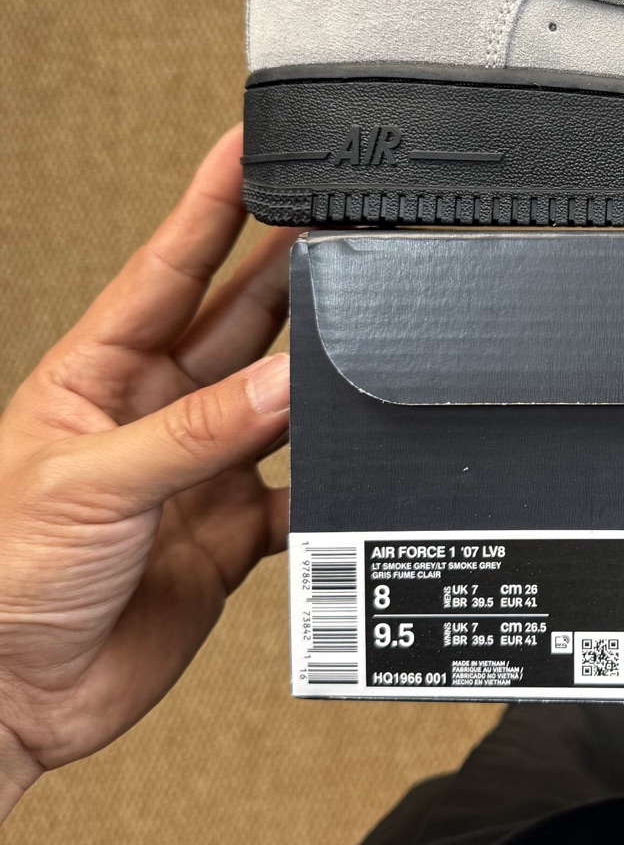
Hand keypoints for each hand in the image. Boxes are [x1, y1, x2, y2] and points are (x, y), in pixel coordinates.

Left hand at [0, 128, 297, 822]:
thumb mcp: (90, 485)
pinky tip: (356, 467)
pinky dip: (334, 484)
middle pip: (240, 319)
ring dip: (320, 372)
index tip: (251, 145)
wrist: (12, 699)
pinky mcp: (231, 531)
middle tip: (344, 223)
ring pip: (278, 398)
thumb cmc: (1, 580)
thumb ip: (195, 432)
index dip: (213, 201)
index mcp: (98, 375)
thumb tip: (283, 383)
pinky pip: (300, 493)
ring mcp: (197, 470)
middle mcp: (154, 411)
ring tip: (366, 330)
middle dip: (292, 267)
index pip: (169, 265)